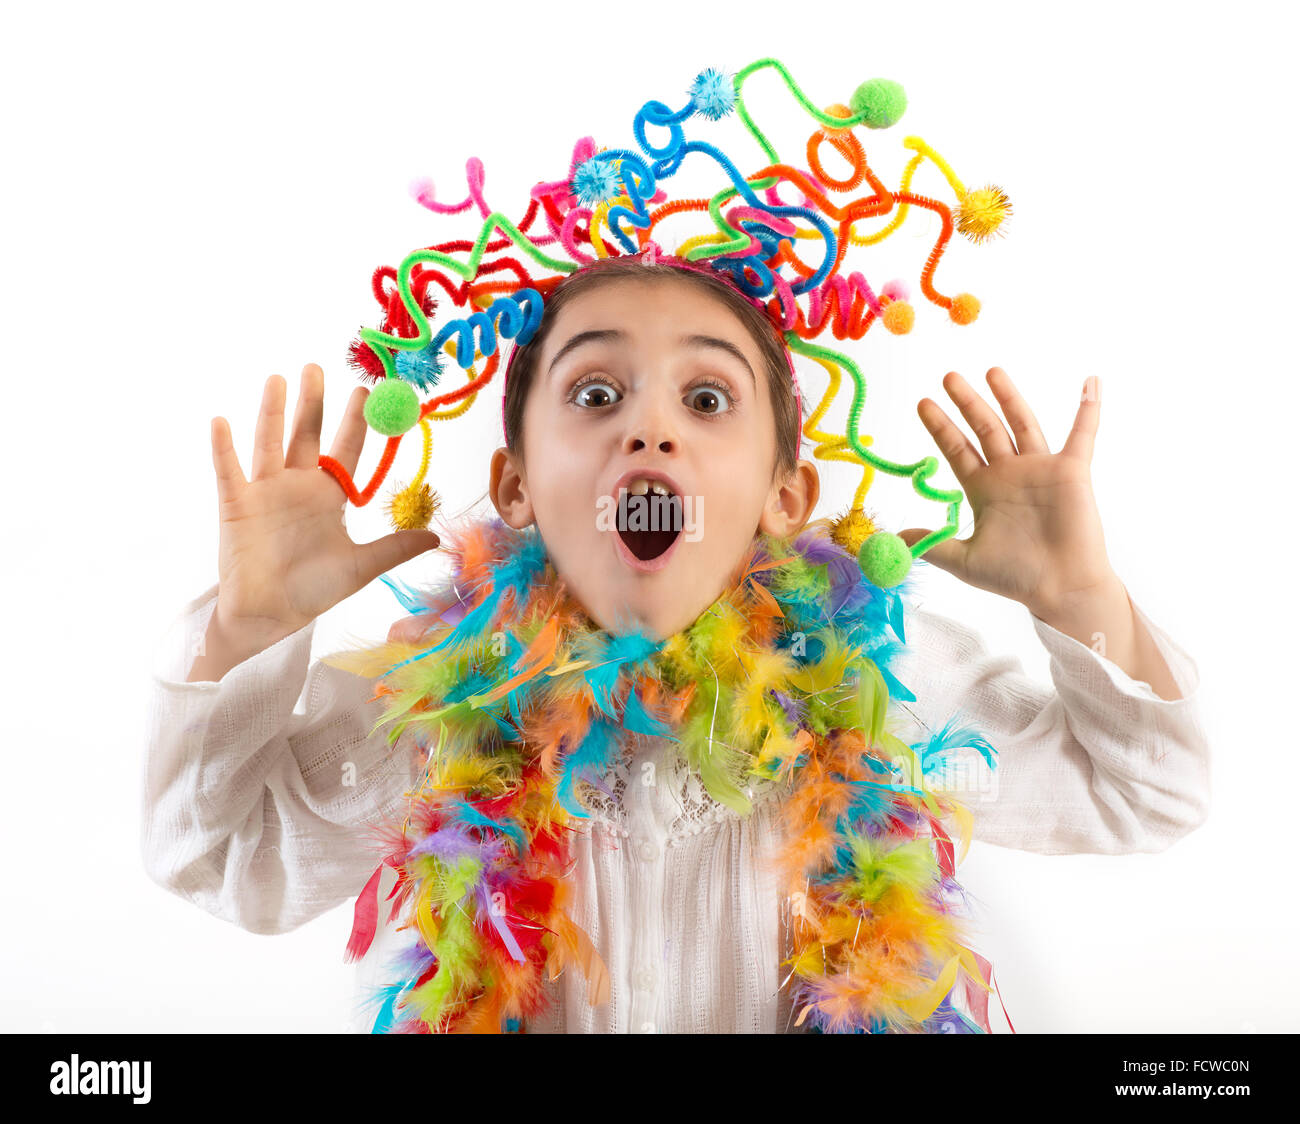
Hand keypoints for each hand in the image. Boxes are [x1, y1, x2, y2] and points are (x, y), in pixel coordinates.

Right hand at [208, 364, 439, 646]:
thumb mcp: (361, 567)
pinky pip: (229, 472)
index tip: (366, 391)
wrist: (271, 616)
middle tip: (317, 366)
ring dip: (272, 412)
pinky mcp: (236, 506)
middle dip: (312, 402)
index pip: (345, 450)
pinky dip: (224, 448)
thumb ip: (395, 548)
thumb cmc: (314, 591)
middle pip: (306, 435)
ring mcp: (265, 493)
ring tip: (278, 379)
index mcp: (328, 496)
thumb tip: (436, 536)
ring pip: (269, 443)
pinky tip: (221, 421)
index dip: (355, 422)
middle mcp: (297, 486)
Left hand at [898, 368, 1113, 618]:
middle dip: (966, 402)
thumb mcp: (964, 560)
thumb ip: (932, 544)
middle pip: (984, 429)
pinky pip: (1083, 435)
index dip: (940, 427)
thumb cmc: (1015, 577)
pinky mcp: (1071, 472)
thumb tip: (895, 537)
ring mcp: (1040, 470)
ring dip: (1008, 397)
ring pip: (1021, 424)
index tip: (924, 402)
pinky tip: (1091, 381)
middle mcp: (1009, 474)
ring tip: (992, 370)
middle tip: (948, 376)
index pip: (956, 449)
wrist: (1059, 588)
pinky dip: (1089, 409)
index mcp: (983, 490)